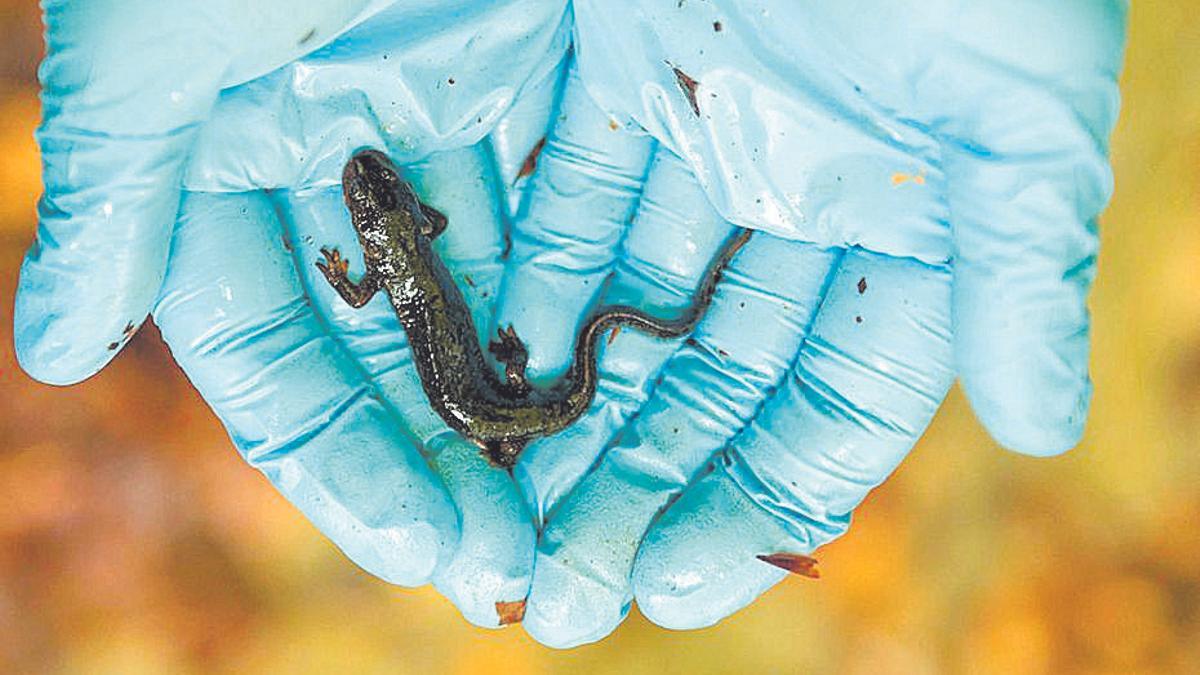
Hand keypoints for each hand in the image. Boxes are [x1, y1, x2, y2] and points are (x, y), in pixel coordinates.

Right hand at [15, 0, 570, 625]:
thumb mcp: (159, 34)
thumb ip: (114, 188)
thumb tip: (49, 353)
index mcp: (241, 157)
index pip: (281, 356)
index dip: (346, 463)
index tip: (423, 552)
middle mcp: (354, 156)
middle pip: (402, 350)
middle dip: (453, 461)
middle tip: (518, 567)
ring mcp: (466, 118)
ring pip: (503, 295)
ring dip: (541, 407)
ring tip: (595, 509)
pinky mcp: (565, 72)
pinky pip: (596, 208)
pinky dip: (616, 303)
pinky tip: (645, 393)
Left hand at [495, 1, 1126, 645]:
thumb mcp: (1022, 115)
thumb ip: (1025, 271)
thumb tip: (1047, 432)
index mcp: (903, 230)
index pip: (826, 410)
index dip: (755, 504)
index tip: (674, 586)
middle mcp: (794, 204)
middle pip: (707, 385)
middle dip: (638, 489)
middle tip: (563, 592)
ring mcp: (699, 142)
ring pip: (619, 314)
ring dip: (561, 417)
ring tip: (499, 514)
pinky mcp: (613, 75)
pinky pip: (552, 206)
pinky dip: (512, 290)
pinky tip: (467, 381)